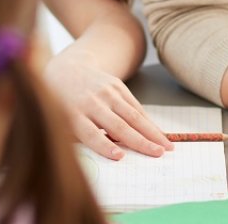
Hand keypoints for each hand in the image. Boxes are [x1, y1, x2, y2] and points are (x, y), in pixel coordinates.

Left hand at [44, 55, 172, 159]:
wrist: (68, 69)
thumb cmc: (62, 104)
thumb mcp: (61, 121)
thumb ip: (80, 138)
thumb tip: (110, 155)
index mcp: (73, 114)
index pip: (91, 133)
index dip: (105, 146)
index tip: (120, 157)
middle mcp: (91, 102)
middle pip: (118, 125)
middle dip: (140, 141)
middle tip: (158, 154)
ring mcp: (106, 92)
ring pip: (132, 115)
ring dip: (152, 132)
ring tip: (166, 146)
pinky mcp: (117, 86)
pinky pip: (135, 106)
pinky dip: (148, 121)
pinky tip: (158, 133)